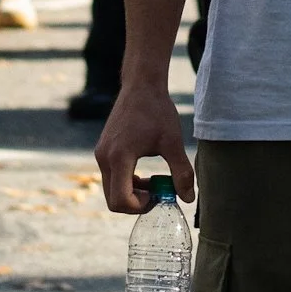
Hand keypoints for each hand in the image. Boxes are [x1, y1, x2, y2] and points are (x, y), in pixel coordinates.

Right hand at [96, 81, 194, 209]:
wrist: (142, 85)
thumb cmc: (157, 111)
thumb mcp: (173, 142)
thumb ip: (181, 172)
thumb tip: (188, 198)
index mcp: (119, 157)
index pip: (120, 201)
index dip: (140, 207)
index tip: (158, 196)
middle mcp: (104, 158)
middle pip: (113, 199)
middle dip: (136, 202)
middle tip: (158, 193)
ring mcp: (101, 154)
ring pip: (112, 189)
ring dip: (132, 192)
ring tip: (155, 181)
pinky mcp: (104, 150)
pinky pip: (112, 177)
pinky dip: (127, 182)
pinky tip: (146, 172)